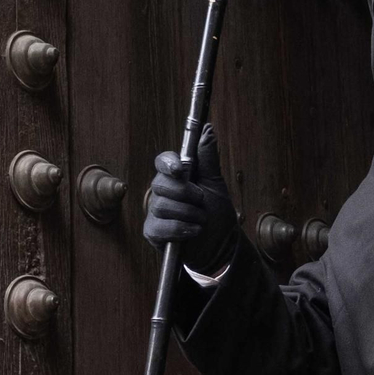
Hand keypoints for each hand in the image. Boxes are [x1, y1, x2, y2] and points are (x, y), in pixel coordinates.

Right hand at [146, 124, 239, 272]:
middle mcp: (162, 191)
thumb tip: (208, 129)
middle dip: (186, 193)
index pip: (163, 161)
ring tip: (201, 220)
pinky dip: (180, 229)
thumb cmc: (216, 212)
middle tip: (201, 201)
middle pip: (161, 183)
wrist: (220, 245)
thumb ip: (208, 158)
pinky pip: (160, 226)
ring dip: (188, 214)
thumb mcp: (216, 184)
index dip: (169, 163)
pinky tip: (193, 232)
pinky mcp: (153, 231)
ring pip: (162, 206)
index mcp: (175, 176)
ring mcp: (155, 211)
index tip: (181, 169)